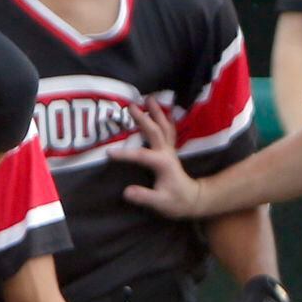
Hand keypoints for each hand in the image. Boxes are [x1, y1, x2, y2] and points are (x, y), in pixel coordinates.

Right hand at [110, 102, 205, 219]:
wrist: (193, 200)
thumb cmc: (176, 202)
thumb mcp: (159, 203)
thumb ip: (144, 197)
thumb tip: (127, 191)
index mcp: (162, 164)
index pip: (141, 156)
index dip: (125, 154)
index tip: (109, 153)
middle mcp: (166, 153)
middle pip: (155, 132)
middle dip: (143, 119)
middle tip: (132, 106)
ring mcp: (169, 150)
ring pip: (164, 127)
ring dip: (157, 112)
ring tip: (150, 98)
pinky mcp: (170, 151)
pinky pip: (169, 130)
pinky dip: (166, 119)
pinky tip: (164, 110)